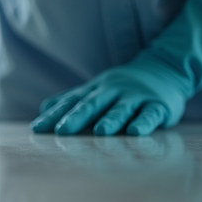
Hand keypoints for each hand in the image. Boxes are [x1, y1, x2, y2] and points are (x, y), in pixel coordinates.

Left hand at [30, 56, 188, 135]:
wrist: (164, 69)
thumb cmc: (121, 87)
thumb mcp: (96, 90)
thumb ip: (71, 99)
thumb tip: (43, 109)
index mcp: (95, 90)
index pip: (71, 102)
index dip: (54, 115)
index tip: (37, 128)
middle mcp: (113, 92)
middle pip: (93, 104)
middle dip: (77, 117)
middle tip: (62, 131)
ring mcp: (136, 97)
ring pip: (121, 109)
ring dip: (111, 120)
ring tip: (101, 132)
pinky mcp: (158, 105)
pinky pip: (150, 114)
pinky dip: (144, 122)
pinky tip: (136, 132)